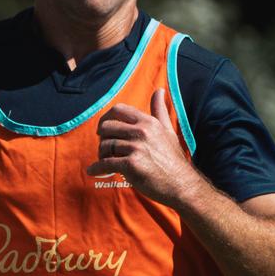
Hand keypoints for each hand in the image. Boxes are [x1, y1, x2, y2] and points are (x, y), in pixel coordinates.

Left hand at [86, 89, 203, 206]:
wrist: (180, 185)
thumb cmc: (173, 159)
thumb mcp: (168, 130)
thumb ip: (159, 110)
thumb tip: (159, 90)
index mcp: (148, 122)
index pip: (118, 110)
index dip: (106, 118)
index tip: (103, 129)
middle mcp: (142, 132)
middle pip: (107, 127)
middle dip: (102, 138)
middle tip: (104, 148)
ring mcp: (136, 148)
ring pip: (105, 146)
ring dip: (100, 155)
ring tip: (104, 161)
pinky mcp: (131, 165)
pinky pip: (105, 164)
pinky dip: (96, 168)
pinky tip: (93, 171)